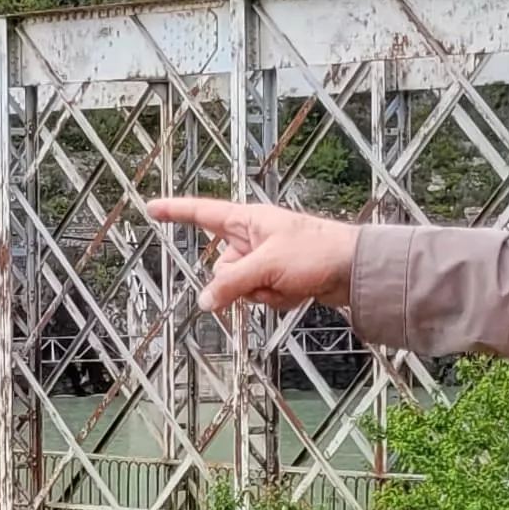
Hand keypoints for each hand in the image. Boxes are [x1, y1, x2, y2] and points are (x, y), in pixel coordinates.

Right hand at [143, 194, 358, 313]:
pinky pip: (261, 296)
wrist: (356, 270)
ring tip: (288, 283)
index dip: (175, 211)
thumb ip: (231, 284)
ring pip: (240, 287)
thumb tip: (205, 302)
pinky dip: (276, 299)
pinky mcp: (279, 277)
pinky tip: (297, 291)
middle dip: (240, 282)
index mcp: (247, 220)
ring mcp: (266, 259)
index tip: (152, 208)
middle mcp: (253, 238)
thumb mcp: (267, 266)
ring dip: (261, 293)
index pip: (202, 213)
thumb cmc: (318, 252)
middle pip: (221, 267)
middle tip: (267, 278)